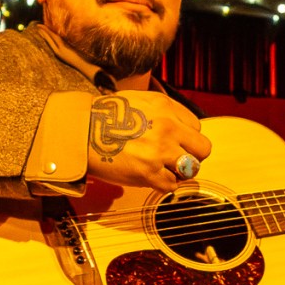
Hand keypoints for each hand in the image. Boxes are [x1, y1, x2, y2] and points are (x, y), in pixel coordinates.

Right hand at [84, 90, 210, 193]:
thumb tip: (182, 126)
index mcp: (166, 108)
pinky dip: (164, 184)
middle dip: (193, 155)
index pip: (196, 127)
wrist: (80, 131)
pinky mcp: (148, 173)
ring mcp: (159, 152)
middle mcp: (167, 128)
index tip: (175, 142)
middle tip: (177, 158)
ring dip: (180, 172)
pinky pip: (171, 186)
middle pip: (203, 149)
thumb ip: (165, 110)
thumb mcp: (140, 99)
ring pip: (191, 169)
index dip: (186, 137)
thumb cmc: (106, 116)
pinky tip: (153, 177)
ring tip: (165, 169)